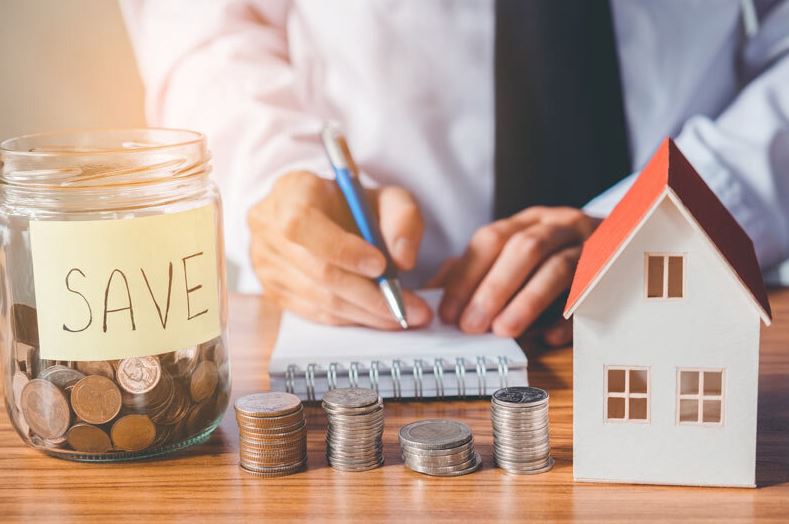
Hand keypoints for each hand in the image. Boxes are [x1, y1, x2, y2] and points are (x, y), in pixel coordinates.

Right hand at [248, 171, 431, 328]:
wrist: (325, 215)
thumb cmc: (354, 204)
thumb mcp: (386, 196)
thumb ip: (402, 218)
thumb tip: (403, 259)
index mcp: (290, 192)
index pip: (303, 225)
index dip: (341, 250)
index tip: (381, 265)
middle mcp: (269, 228)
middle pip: (318, 271)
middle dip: (369, 294)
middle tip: (408, 308)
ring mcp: (266, 264)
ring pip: (320, 299)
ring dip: (366, 312)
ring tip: (403, 315)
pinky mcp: (274, 292)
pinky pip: (316, 313)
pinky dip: (352, 318)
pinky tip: (378, 317)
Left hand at [437, 207, 599, 344]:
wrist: (620, 244)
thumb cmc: (551, 259)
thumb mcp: (512, 256)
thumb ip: (474, 271)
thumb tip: (431, 296)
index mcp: (528, 221)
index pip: (491, 239)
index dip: (466, 277)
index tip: (448, 312)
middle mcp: (558, 226)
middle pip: (524, 249)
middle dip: (493, 289)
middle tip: (472, 326)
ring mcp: (590, 246)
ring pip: (558, 267)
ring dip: (527, 301)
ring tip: (504, 331)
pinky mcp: (612, 273)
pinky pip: (591, 295)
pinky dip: (568, 317)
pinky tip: (548, 336)